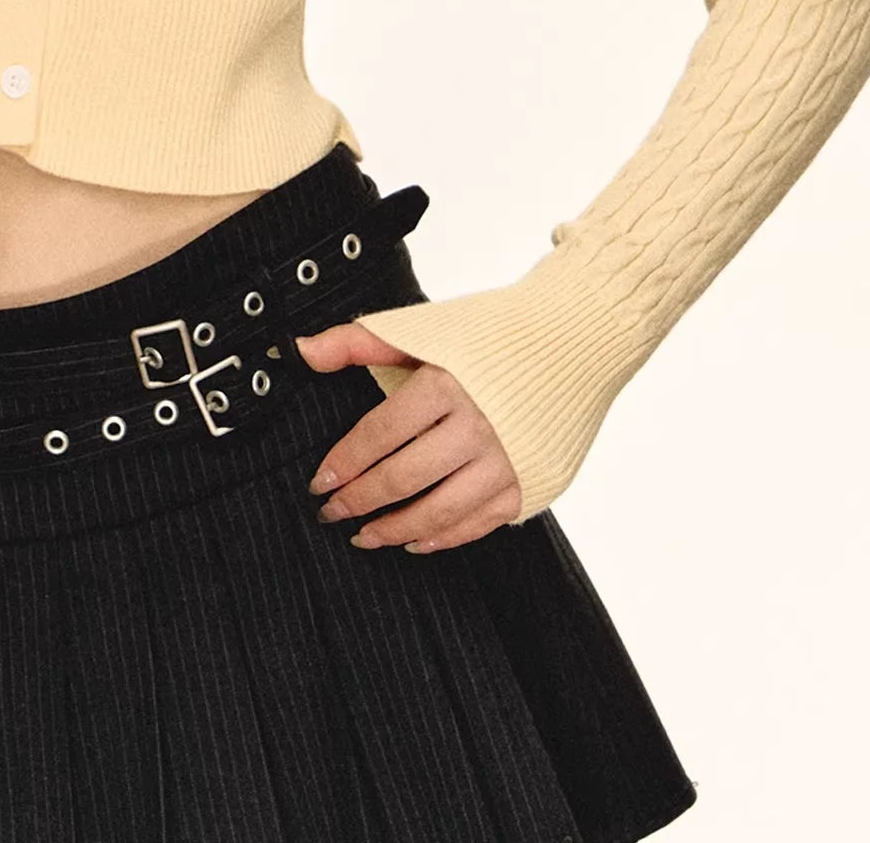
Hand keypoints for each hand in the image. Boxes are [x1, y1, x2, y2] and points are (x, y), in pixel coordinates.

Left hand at [295, 321, 522, 550]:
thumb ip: (356, 342)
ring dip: (395, 530)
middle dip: (360, 501)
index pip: (380, 434)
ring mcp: (506, 460)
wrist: (568, 340)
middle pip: (404, 478)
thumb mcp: (420, 329)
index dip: (345, 462)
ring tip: (365, 535)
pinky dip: (443, 538)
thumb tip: (301, 349)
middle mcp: (477, 426)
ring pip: (439, 512)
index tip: (319, 482)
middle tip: (332, 513)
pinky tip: (415, 540)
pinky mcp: (529, 483)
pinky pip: (478, 523)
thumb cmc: (488, 334)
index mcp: (445, 384)